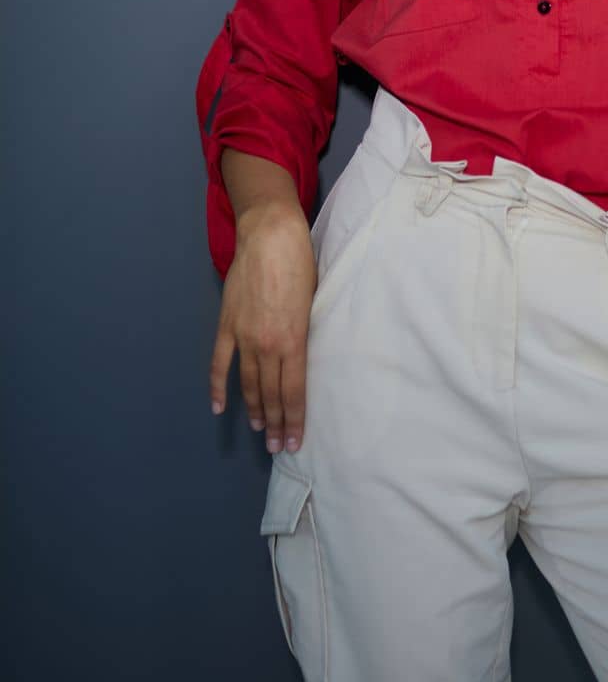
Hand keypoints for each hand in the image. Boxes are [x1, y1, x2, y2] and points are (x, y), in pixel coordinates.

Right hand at [209, 200, 317, 454]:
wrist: (270, 235)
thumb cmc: (302, 263)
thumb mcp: (315, 302)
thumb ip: (307, 333)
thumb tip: (304, 357)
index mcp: (294, 340)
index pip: (294, 391)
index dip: (294, 420)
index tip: (294, 441)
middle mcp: (268, 344)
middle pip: (272, 393)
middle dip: (275, 423)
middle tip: (277, 446)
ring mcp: (244, 336)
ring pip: (248, 383)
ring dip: (254, 410)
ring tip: (259, 430)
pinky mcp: (227, 324)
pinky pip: (220, 362)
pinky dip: (218, 386)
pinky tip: (219, 407)